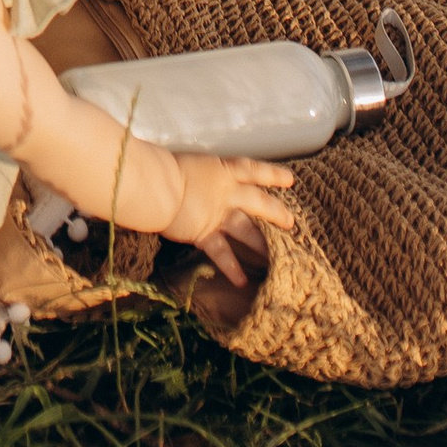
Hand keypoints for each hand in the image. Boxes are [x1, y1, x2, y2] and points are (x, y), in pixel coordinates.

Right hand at [161, 152, 295, 284]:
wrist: (154, 184)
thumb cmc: (164, 167)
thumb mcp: (188, 165)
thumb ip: (200, 176)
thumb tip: (197, 183)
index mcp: (221, 170)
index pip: (252, 170)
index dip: (272, 174)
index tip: (290, 180)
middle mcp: (225, 192)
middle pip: (258, 202)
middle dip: (276, 212)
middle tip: (291, 222)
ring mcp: (217, 214)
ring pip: (246, 229)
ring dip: (261, 244)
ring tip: (276, 259)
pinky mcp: (204, 234)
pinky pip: (221, 252)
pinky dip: (232, 267)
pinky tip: (242, 281)